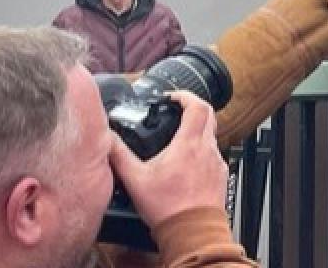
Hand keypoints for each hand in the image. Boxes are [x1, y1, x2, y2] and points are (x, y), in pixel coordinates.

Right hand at [109, 91, 226, 227]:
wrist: (192, 232)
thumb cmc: (169, 209)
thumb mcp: (136, 180)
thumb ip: (119, 156)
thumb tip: (106, 138)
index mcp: (189, 144)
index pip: (197, 105)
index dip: (185, 95)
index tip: (173, 97)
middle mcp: (207, 149)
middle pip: (209, 115)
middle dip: (193, 107)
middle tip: (178, 110)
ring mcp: (216, 162)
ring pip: (212, 135)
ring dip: (198, 129)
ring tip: (178, 136)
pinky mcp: (220, 175)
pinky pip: (214, 153)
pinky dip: (202, 150)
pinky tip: (187, 162)